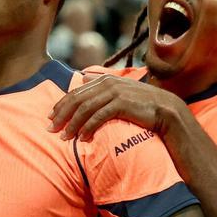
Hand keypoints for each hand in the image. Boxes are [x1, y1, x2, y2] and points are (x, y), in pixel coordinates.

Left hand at [49, 73, 184, 140]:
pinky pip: (99, 116)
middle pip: (77, 99)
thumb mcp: (120, 91)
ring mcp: (114, 93)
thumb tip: (82, 79)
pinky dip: (88, 127)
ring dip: (73, 124)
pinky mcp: (121, 104)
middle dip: (62, 115)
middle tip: (51, 129)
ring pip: (85, 109)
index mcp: (105, 80)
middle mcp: (107, 83)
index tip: (51, 117)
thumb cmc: (142, 104)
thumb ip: (100, 86)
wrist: (166, 109)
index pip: (76, 92)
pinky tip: (83, 138)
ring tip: (65, 137)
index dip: (61, 105)